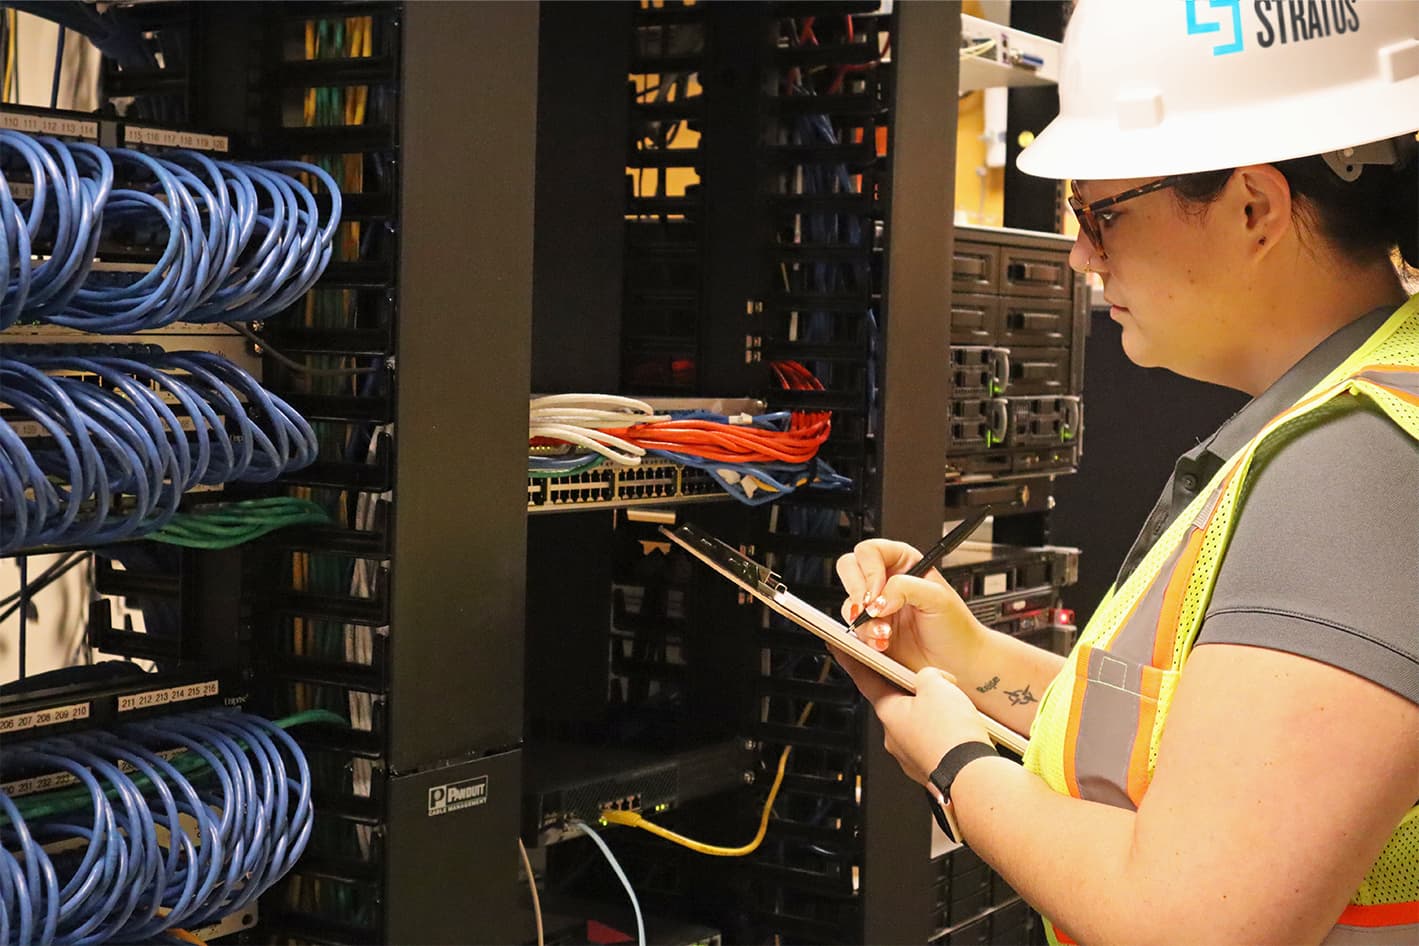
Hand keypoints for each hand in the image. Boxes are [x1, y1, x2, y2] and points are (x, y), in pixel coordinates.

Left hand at [830, 651, 990, 785]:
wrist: (971, 776)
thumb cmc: (951, 736)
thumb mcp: (938, 687)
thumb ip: (927, 675)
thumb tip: (929, 678)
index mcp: (888, 713)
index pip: (866, 680)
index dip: (854, 662)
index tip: (843, 650)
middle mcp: (894, 737)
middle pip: (897, 703)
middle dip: (914, 691)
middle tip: (935, 682)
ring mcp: (910, 756)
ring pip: (917, 725)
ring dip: (932, 714)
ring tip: (956, 709)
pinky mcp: (929, 768)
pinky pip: (932, 744)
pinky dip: (944, 735)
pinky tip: (960, 730)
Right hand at [836, 539, 986, 670]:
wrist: (958, 663)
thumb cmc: (956, 627)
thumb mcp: (938, 597)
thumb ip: (905, 588)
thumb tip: (878, 598)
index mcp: (904, 562)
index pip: (871, 552)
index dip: (869, 571)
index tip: (877, 593)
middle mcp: (887, 580)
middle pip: (850, 568)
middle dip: (857, 591)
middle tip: (870, 609)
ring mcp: (876, 606)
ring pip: (849, 601)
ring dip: (864, 620)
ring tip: (885, 632)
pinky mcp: (871, 629)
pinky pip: (853, 628)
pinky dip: (864, 636)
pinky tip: (883, 642)